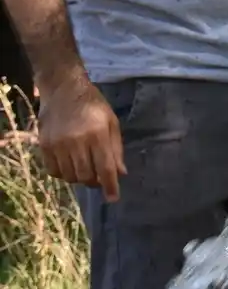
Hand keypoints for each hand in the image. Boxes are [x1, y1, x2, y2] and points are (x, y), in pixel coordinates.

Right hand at [37, 74, 125, 201]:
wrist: (64, 89)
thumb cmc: (93, 105)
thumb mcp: (111, 122)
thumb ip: (116, 149)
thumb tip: (120, 173)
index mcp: (97, 134)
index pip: (105, 168)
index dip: (110, 186)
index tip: (113, 198)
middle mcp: (77, 141)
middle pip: (86, 176)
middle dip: (95, 182)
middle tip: (99, 179)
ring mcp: (58, 144)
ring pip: (70, 176)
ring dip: (80, 178)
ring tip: (86, 170)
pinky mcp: (45, 146)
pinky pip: (54, 171)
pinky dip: (64, 174)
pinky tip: (71, 166)